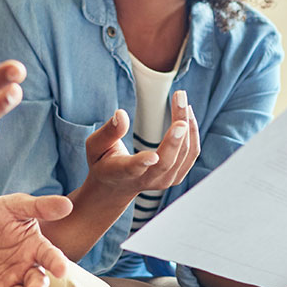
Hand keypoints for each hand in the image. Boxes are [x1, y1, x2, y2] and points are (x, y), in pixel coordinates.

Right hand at [81, 90, 200, 197]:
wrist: (115, 187)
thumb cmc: (102, 162)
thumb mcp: (95, 147)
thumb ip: (107, 132)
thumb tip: (120, 114)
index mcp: (121, 173)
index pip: (132, 169)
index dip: (142, 162)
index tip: (152, 155)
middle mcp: (145, 180)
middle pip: (165, 162)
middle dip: (175, 137)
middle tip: (182, 106)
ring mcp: (163, 181)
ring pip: (183, 155)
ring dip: (186, 124)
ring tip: (181, 99)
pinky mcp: (176, 176)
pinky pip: (191, 154)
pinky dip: (192, 132)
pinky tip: (187, 113)